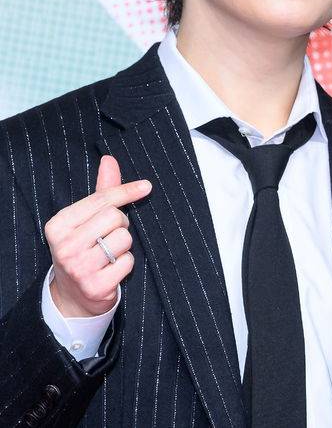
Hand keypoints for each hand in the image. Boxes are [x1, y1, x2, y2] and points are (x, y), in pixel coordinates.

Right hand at [45, 155, 150, 316]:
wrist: (72, 297)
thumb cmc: (83, 249)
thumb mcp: (85, 220)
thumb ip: (101, 191)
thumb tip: (109, 160)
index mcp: (59, 224)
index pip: (101, 199)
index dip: (126, 191)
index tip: (146, 186)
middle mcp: (65, 245)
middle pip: (115, 217)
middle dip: (120, 224)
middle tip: (109, 236)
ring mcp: (79, 268)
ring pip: (124, 238)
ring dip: (124, 245)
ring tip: (109, 254)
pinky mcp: (95, 286)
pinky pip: (127, 262)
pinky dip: (126, 264)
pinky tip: (111, 270)